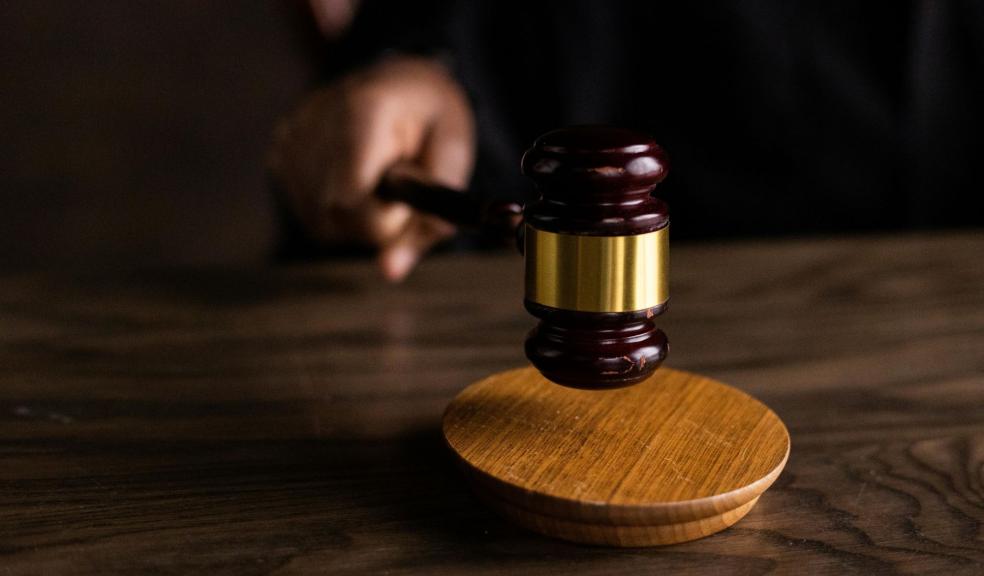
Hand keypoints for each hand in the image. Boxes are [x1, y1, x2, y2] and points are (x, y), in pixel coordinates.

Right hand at [268, 55, 474, 280]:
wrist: (402, 81)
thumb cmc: (433, 121)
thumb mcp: (453, 160)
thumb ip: (428, 219)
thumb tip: (390, 272)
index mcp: (364, 110)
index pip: (349, 197)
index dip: (381, 219)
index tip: (405, 201)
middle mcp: (315, 120)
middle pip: (333, 215)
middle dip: (373, 221)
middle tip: (399, 189)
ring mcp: (291, 136)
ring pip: (319, 222)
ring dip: (355, 219)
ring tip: (378, 179)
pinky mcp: (279, 151)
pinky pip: (308, 213)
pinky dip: (336, 210)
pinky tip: (353, 178)